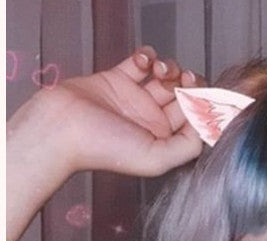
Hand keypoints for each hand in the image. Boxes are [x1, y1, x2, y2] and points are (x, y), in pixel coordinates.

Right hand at [18, 45, 205, 177]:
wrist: (61, 128)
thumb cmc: (104, 148)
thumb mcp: (155, 159)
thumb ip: (187, 147)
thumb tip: (205, 127)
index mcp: (164, 141)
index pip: (194, 120)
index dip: (203, 106)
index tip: (203, 96)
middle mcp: (152, 121)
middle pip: (184, 96)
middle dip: (190, 83)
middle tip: (184, 79)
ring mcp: (135, 99)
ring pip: (166, 76)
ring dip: (170, 67)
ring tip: (159, 71)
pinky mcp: (117, 79)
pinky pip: (140, 62)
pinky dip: (147, 56)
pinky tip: (143, 61)